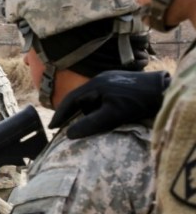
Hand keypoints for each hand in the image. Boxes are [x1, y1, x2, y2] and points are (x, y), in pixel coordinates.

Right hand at [49, 70, 170, 138]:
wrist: (162, 90)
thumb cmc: (137, 102)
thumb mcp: (112, 116)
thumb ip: (90, 124)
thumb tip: (68, 134)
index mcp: (95, 85)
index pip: (70, 99)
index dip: (60, 114)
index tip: (52, 126)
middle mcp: (100, 79)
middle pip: (79, 96)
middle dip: (70, 111)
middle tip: (62, 125)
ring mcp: (110, 79)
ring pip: (90, 96)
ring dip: (84, 109)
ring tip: (82, 123)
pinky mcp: (119, 83)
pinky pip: (100, 95)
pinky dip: (95, 106)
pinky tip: (100, 114)